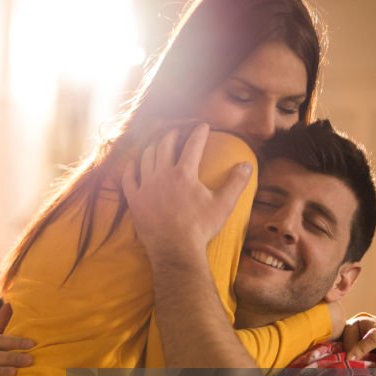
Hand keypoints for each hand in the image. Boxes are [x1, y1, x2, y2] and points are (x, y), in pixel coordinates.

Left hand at [122, 123, 252, 261]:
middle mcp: (162, 175)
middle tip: (178, 131)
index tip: (203, 126)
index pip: (193, 145)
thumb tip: (247, 165)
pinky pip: (128, 178)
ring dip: (153, 147)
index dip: (199, 132)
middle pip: (165, 145)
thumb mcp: (223, 205)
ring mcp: (146, 187)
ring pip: (146, 158)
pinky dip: (130, 168)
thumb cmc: (200, 228)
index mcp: (184, 173)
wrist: (175, 250)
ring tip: (158, 144)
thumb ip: (236, 183)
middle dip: (173, 134)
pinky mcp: (135, 200)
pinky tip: (133, 164)